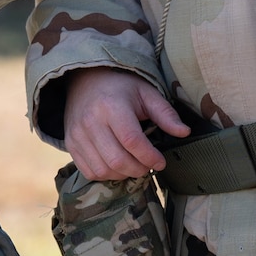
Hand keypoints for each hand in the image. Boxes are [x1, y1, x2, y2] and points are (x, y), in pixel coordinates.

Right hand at [64, 68, 189, 181]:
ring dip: (123, 174)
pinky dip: (106, 175)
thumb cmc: (121, 87)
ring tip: (134, 165)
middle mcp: (91, 121)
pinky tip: (116, 165)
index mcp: (112, 106)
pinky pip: (89, 172)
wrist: (85, 80)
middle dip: (139, 169)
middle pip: (117, 160)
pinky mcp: (71, 144)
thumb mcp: (146, 93)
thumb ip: (165, 114)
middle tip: (148, 165)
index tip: (161, 161)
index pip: (132, 141)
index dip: (149, 157)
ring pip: (103, 170)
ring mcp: (77, 134)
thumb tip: (184, 132)